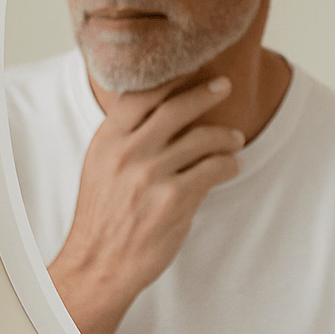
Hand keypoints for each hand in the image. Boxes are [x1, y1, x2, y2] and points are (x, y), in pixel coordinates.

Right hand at [48, 75, 243, 333]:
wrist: (99, 265)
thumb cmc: (104, 216)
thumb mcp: (100, 166)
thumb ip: (123, 136)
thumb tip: (154, 102)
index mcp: (107, 141)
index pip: (141, 95)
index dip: (170, 78)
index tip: (192, 68)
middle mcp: (127, 153)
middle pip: (176, 108)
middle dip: (206, 93)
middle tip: (224, 86)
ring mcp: (151, 175)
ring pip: (202, 138)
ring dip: (225, 135)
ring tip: (235, 138)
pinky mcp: (174, 199)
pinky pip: (214, 168)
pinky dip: (229, 164)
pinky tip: (232, 166)